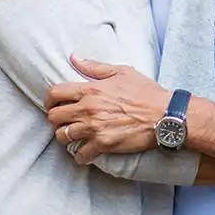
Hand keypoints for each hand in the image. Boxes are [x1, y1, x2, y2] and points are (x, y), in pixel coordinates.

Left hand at [45, 56, 169, 163]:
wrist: (165, 115)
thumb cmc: (146, 92)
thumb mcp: (122, 72)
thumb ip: (95, 66)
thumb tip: (74, 58)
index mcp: (90, 89)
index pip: (55, 94)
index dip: (49, 100)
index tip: (53, 104)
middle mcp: (88, 109)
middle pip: (54, 117)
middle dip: (56, 119)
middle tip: (65, 121)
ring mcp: (94, 128)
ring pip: (63, 136)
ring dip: (66, 136)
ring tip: (75, 135)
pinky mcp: (103, 145)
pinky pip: (80, 155)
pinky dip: (80, 155)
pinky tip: (86, 151)